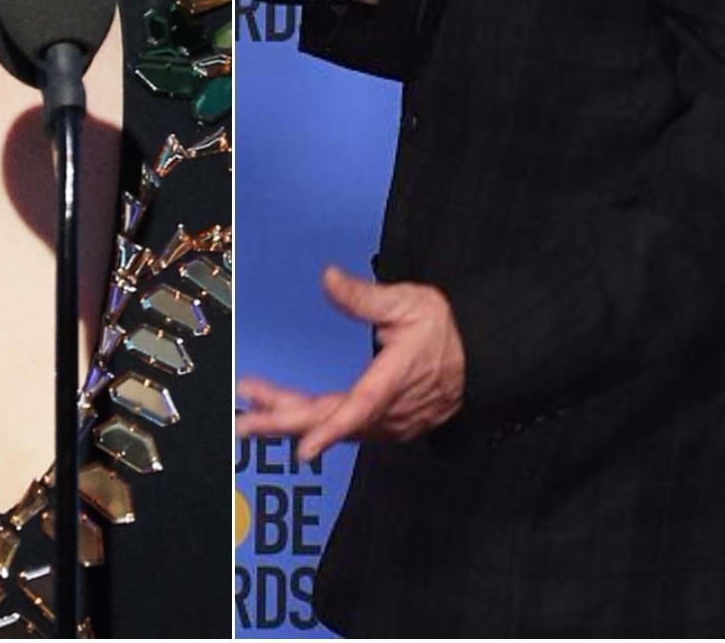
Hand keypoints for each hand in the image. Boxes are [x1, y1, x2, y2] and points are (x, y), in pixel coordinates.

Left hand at [236, 265, 463, 461]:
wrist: (479, 359)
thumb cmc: (444, 330)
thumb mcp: (410, 302)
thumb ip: (364, 296)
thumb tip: (328, 278)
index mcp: (399, 378)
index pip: (363, 406)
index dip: (332, 429)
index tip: (304, 446)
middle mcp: (392, 409)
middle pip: (335, 421)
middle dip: (287, 422)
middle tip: (245, 422)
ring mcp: (388, 422)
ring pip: (333, 424)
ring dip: (290, 417)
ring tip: (250, 408)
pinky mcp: (382, 425)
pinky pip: (341, 425)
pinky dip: (309, 420)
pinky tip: (279, 411)